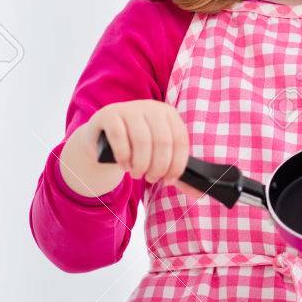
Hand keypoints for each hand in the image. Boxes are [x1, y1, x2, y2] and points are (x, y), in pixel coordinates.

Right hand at [85, 100, 204, 201]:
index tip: (168, 180)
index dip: (176, 165)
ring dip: (140, 164)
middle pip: (162, 142)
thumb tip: (199, 194)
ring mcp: (129, 109)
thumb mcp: (158, 156)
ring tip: (137, 173)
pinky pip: (119, 137)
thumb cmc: (136, 148)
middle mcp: (151, 107)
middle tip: (150, 178)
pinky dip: (123, 157)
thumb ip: (176, 172)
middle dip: (158, 167)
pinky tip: (124, 166)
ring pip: (142, 140)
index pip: (181, 140)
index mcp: (169, 114)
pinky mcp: (109, 115)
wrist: (102, 138)